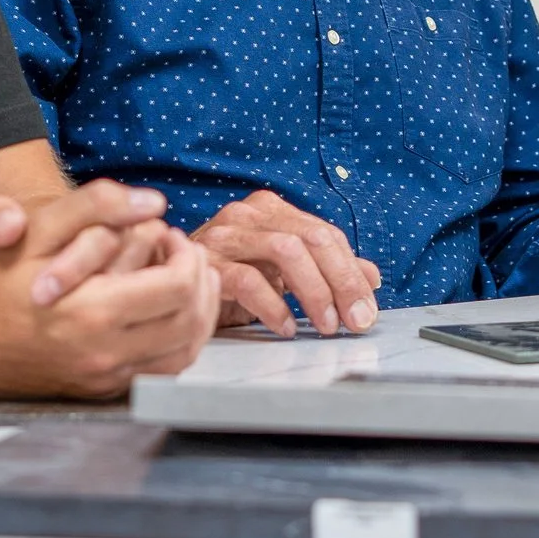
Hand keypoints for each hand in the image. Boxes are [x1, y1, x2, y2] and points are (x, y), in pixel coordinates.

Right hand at [0, 179, 220, 396]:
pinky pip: (157, 373)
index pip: (180, 288)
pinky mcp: (96, 391)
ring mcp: (101, 378)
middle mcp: (104, 354)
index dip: (188, 256)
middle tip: (185, 257)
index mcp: (94, 312)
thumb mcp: (40, 228)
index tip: (172, 238)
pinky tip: (165, 314)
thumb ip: (97, 205)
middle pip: (191, 323)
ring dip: (197, 317)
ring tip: (184, 283)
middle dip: (201, 283)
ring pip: (182, 355)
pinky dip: (175, 343)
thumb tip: (154, 202)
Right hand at [190, 190, 382, 337]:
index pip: (326, 234)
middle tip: (355, 321)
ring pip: (285, 251)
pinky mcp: (205, 264)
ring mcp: (224, 235)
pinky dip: (273, 306)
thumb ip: (326, 270)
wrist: (167, 286)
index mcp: (271, 210)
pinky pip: (247, 280)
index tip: (367, 310)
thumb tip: (371, 277)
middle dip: (341, 282)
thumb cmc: (228, 278)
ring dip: (313, 293)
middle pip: (311, 238)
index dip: (352, 274)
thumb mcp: (282, 273)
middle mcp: (248, 215)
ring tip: (325, 325)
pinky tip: (284, 327)